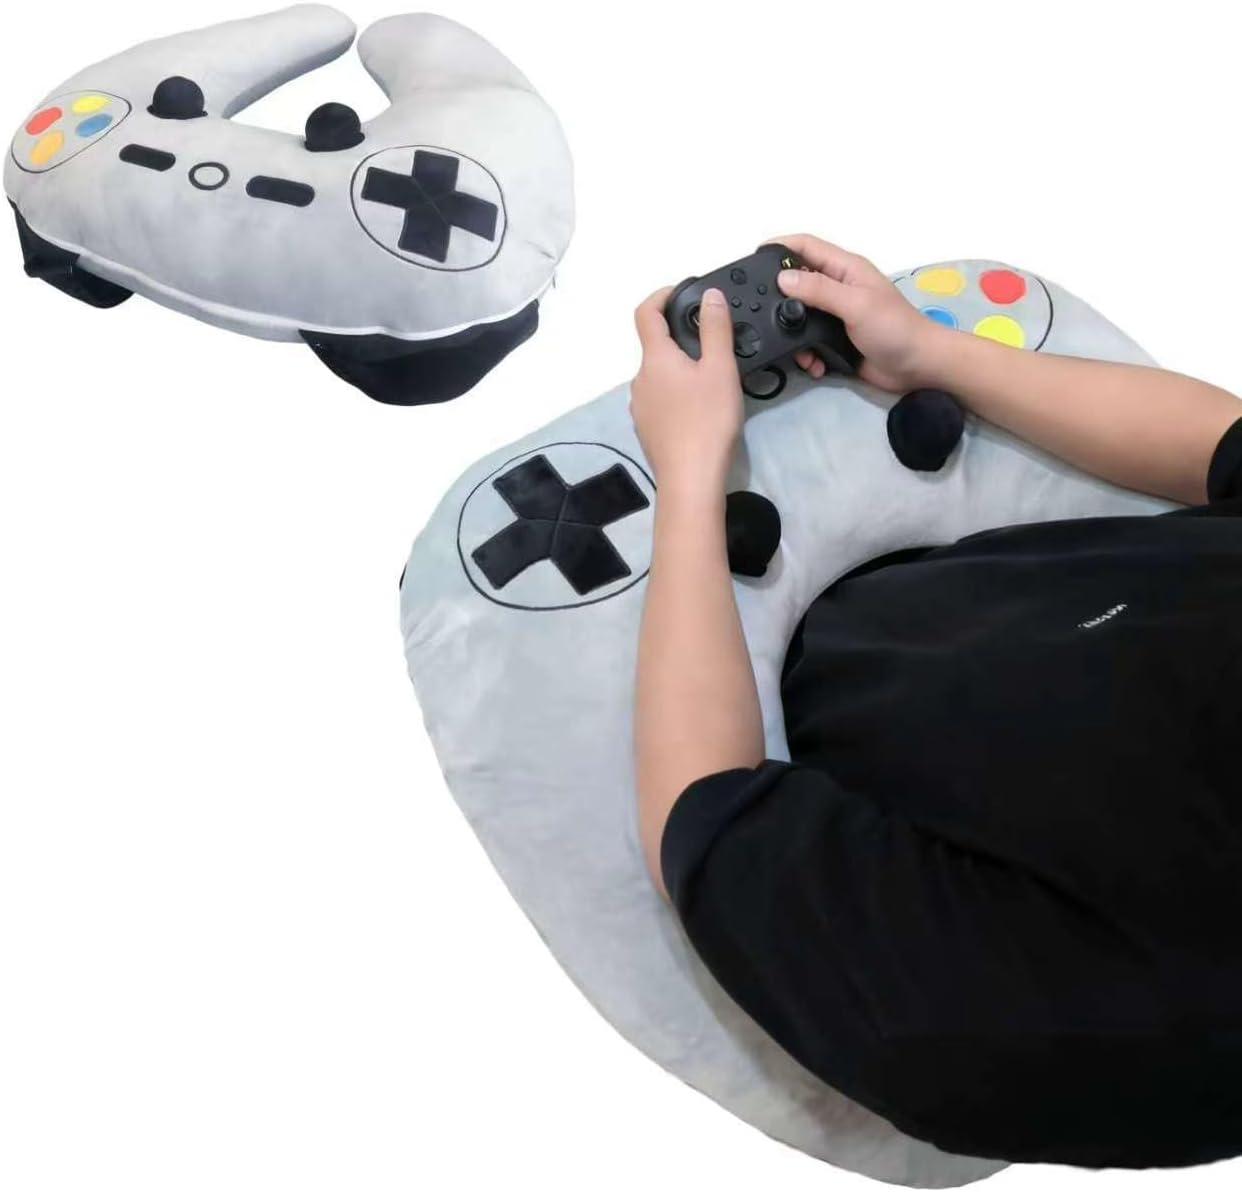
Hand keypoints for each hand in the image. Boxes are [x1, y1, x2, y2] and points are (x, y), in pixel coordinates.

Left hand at [630, 285, 743, 497]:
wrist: (690, 480)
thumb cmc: (707, 421)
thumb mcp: (721, 369)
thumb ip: (715, 329)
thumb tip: (709, 295)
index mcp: (655, 358)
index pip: (645, 312)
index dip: (661, 295)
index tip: (682, 291)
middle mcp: (640, 379)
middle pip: (656, 347)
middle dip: (681, 339)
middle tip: (714, 343)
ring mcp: (640, 407)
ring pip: (659, 375)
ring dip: (681, 369)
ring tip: (713, 378)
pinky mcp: (647, 429)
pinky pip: (661, 400)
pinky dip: (677, 394)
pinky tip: (700, 408)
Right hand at [766, 233, 950, 392]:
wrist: (918, 367)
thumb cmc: (894, 328)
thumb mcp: (855, 304)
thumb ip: (819, 290)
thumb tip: (782, 278)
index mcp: (845, 269)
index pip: (806, 247)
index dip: (780, 246)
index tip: (753, 257)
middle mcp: (838, 289)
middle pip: (797, 283)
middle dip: (778, 298)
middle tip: (759, 312)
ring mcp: (836, 316)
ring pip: (799, 318)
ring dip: (792, 334)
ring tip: (796, 350)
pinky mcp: (835, 341)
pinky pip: (809, 343)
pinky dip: (806, 354)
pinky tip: (813, 364)